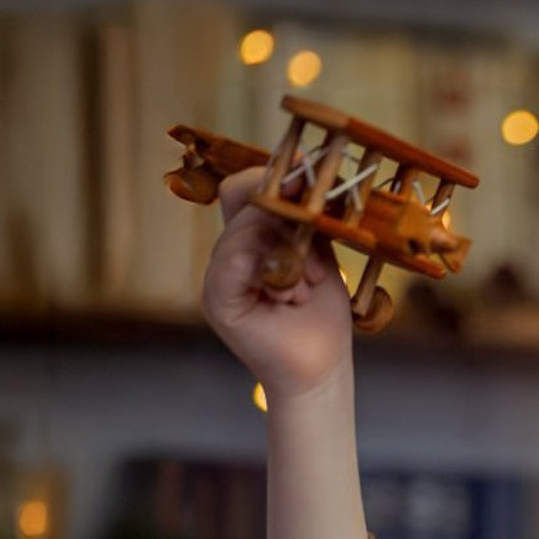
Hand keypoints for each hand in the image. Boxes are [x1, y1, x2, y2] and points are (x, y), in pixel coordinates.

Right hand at [199, 168, 352, 399]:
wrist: (320, 370)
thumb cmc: (321, 318)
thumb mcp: (319, 256)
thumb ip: (303, 219)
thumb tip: (298, 168)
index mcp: (251, 240)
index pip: (245, 188)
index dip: (272, 177)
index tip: (305, 171)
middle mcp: (230, 253)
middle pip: (243, 200)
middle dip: (286, 222)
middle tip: (312, 268)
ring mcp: (219, 275)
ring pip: (243, 229)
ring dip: (285, 255)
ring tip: (301, 291)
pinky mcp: (217, 299)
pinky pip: (232, 262)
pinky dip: (265, 269)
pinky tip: (285, 293)